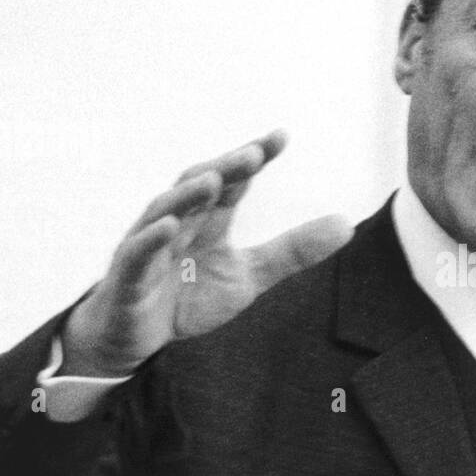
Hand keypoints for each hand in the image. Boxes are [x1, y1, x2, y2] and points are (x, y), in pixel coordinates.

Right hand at [60, 130, 352, 375]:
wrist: (136, 339)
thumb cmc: (187, 298)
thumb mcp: (248, 276)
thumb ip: (292, 251)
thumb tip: (347, 225)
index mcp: (207, 220)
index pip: (232, 181)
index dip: (253, 158)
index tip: (281, 137)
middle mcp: (177, 223)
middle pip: (198, 185)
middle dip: (224, 168)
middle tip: (254, 153)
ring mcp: (149, 246)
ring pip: (165, 210)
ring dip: (188, 194)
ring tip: (213, 178)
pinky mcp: (128, 275)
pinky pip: (138, 252)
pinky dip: (152, 238)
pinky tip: (168, 226)